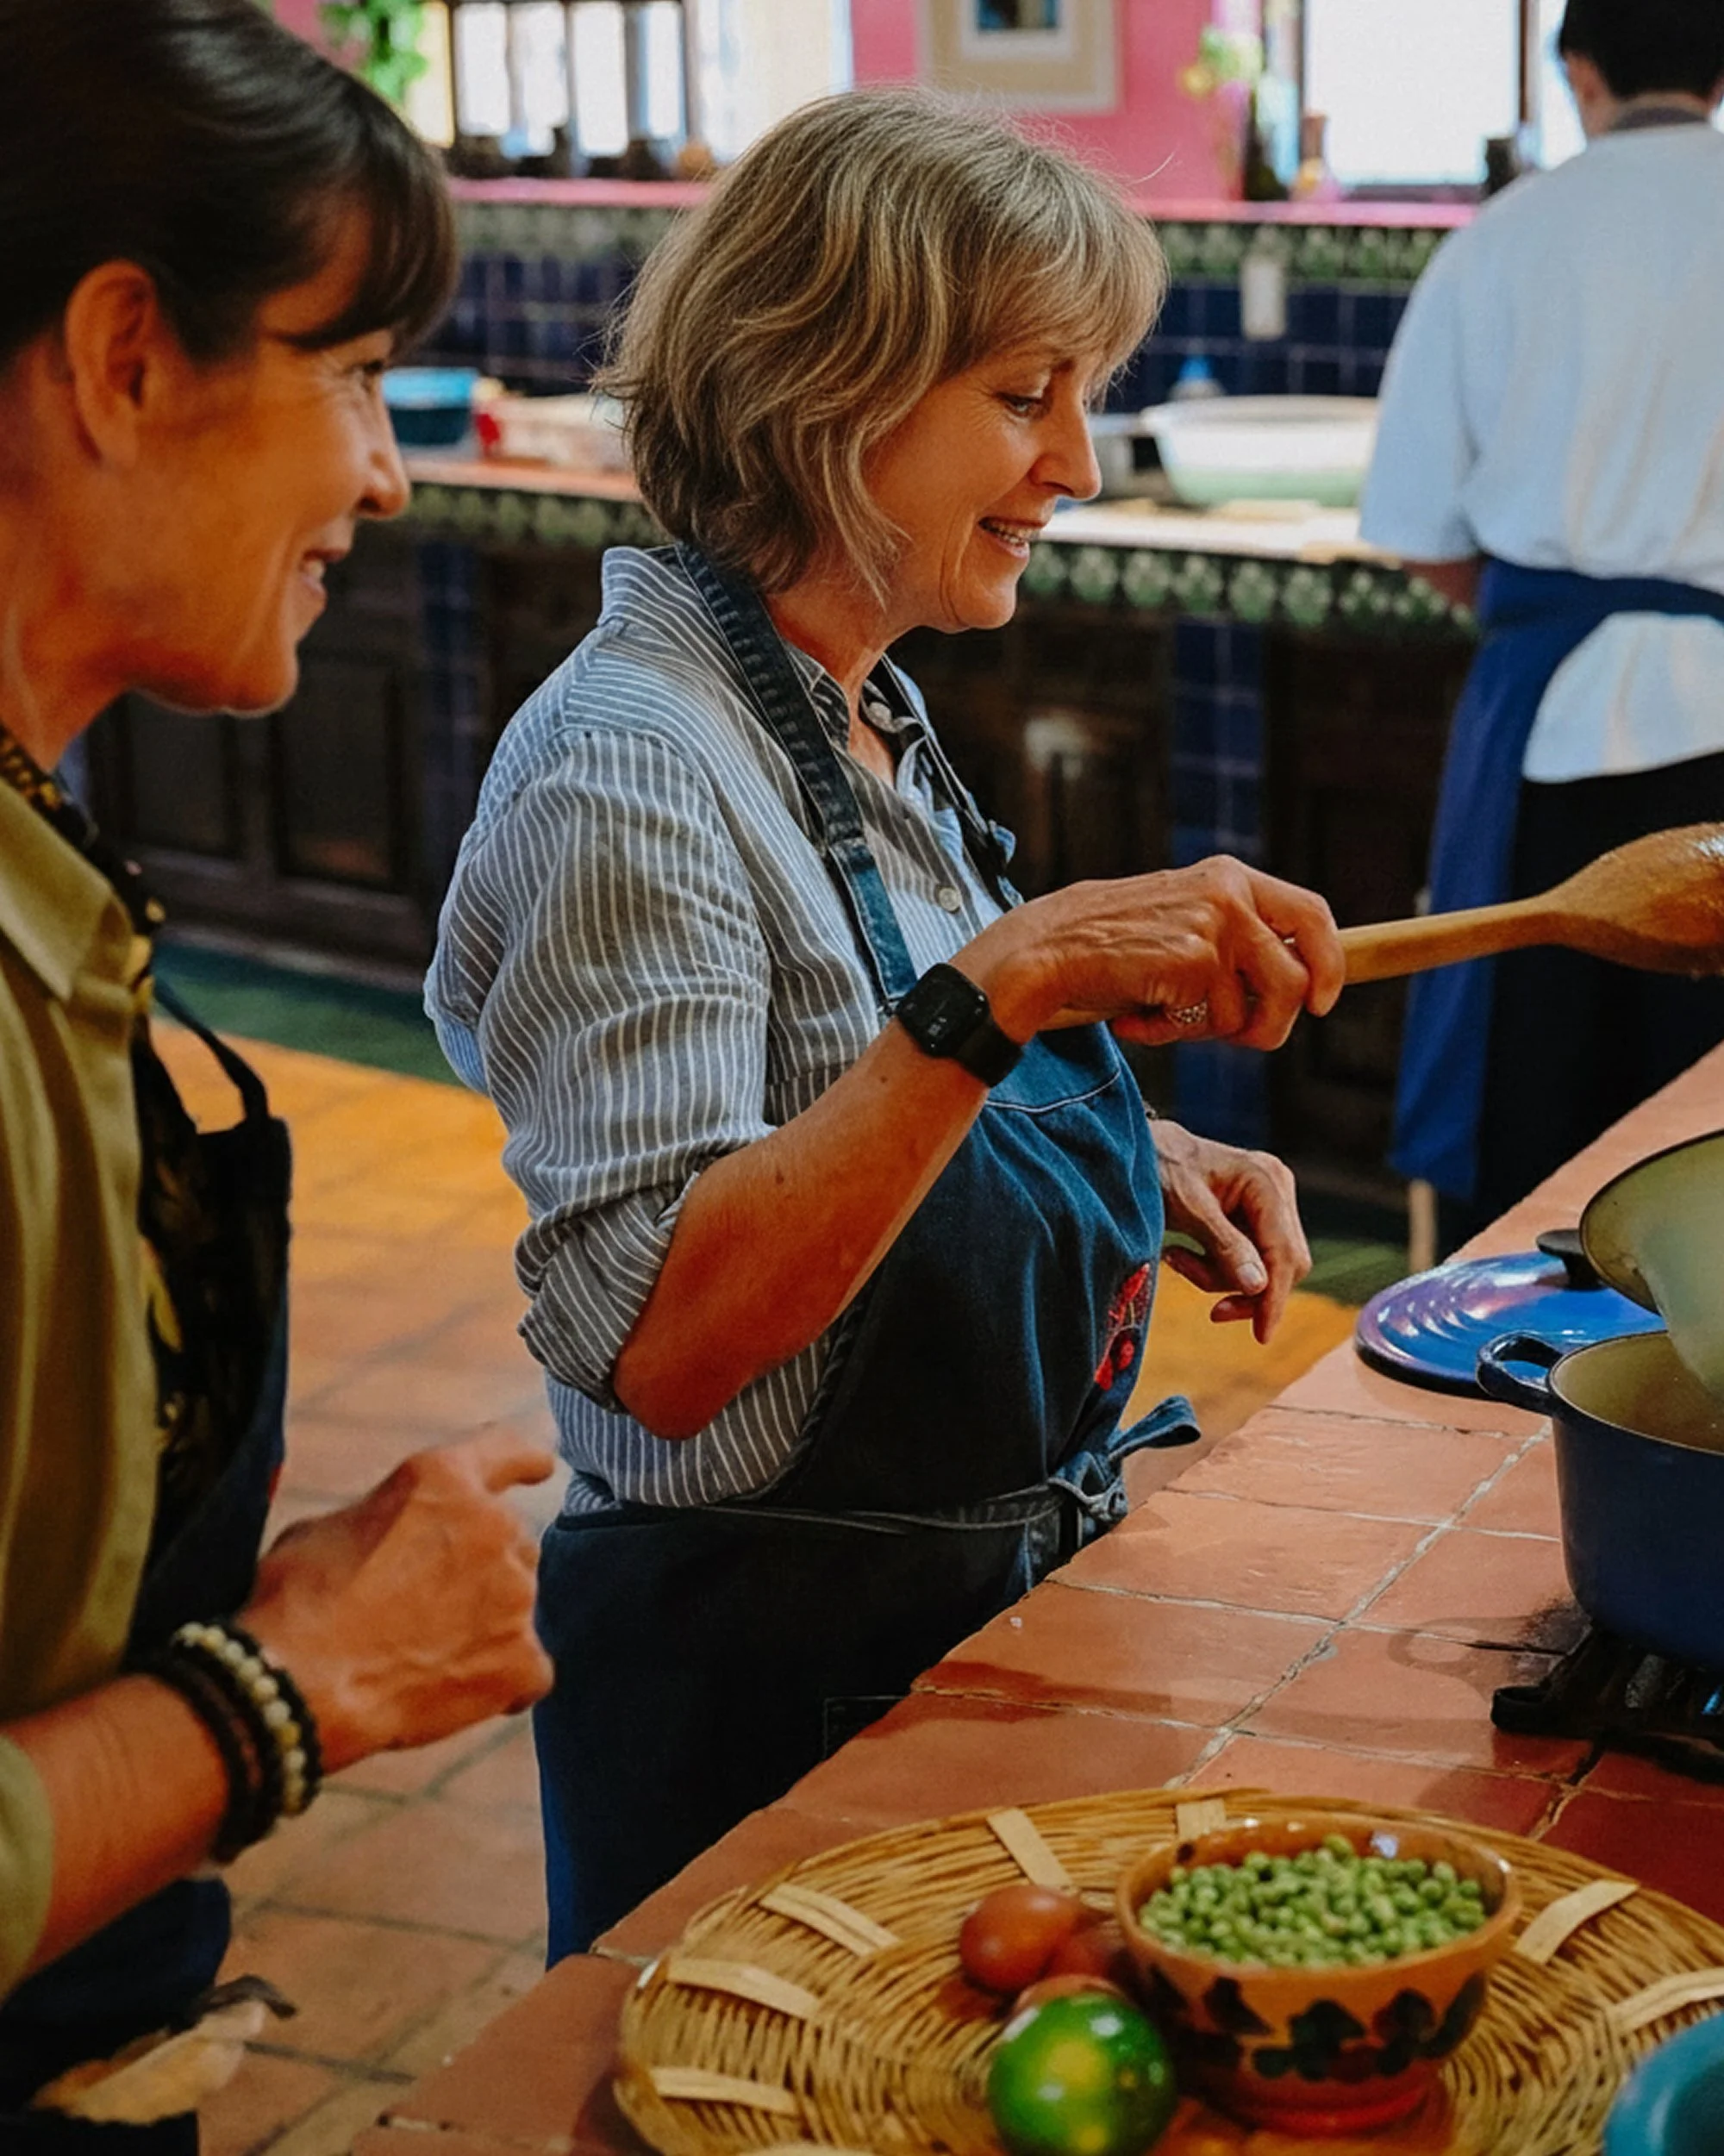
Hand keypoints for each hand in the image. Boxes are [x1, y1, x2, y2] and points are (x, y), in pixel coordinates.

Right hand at [241, 1427, 554, 1772]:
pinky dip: (501, 1680)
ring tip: (422, 1653)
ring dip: (486, 1620)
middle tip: (422, 1604)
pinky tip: (455, 1691)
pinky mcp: (521, 1659)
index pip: (506, 1450)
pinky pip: (529, 1668)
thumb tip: (398, 1534)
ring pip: (518, 1601)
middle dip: (480, 1566)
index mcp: (444, 1479)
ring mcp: (514, 1594)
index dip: (523, 1461)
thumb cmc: (297, 1602)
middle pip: (510, 1540)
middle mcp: (494, 1526)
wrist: (298, 1686)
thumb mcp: (331, 1525)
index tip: (540, 1467)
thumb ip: (389, 1518)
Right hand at [962, 856, 1343, 1051]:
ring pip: (1255, 1011)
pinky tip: (1138, 1018)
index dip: (1329, 963)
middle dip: (1277, 1022)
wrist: (1047, 952)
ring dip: (1214, 1033)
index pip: (1311, 915)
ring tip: (1164, 1017)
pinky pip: (1211, 1024)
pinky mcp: (1195, 959)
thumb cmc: (1109, 949)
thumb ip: (1232, 945)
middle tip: (1243, 1037)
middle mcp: (1229, 894)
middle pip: (1298, 977)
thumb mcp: (1181, 926)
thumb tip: (1290, 989)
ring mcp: (1214, 925)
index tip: (1323, 1001)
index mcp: (1229, 879)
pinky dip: (1174, 1034)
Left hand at [1152, 1119, 1309, 1342]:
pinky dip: (1215, 1268)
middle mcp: (1277, 1190)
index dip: (1274, 1297)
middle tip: (1209, 1308)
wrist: (1139, 1148)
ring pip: (1263, 1269)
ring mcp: (1268, 1204)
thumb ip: (1224, 1246)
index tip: (1261, 1335)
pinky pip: (1246, 1261)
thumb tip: (1258, 1287)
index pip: (1284, 1253)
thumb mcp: (1187, 1208)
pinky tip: (1182, 1253)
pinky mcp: (1253, 1218)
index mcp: (1267, 1181)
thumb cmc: (1159, 1168)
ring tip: (1175, 1258)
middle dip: (1242, 1290)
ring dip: (1218, 1277)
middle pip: (1283, 1266)